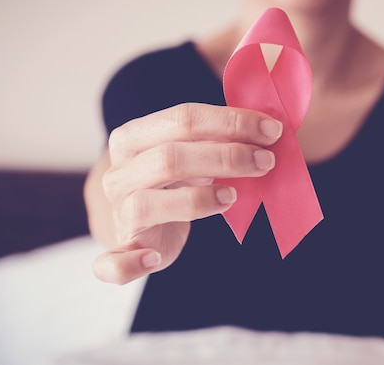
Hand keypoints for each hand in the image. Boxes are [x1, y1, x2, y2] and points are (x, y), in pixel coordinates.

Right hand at [92, 103, 282, 283]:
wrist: (141, 216)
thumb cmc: (175, 178)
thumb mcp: (193, 149)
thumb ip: (221, 137)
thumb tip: (269, 127)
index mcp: (134, 137)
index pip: (183, 119)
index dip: (230, 122)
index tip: (271, 130)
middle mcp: (120, 172)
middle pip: (170, 158)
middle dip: (226, 157)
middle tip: (266, 160)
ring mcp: (120, 211)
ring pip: (147, 204)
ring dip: (196, 200)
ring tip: (233, 197)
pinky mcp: (124, 248)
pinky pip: (112, 262)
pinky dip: (127, 264)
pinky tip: (152, 260)